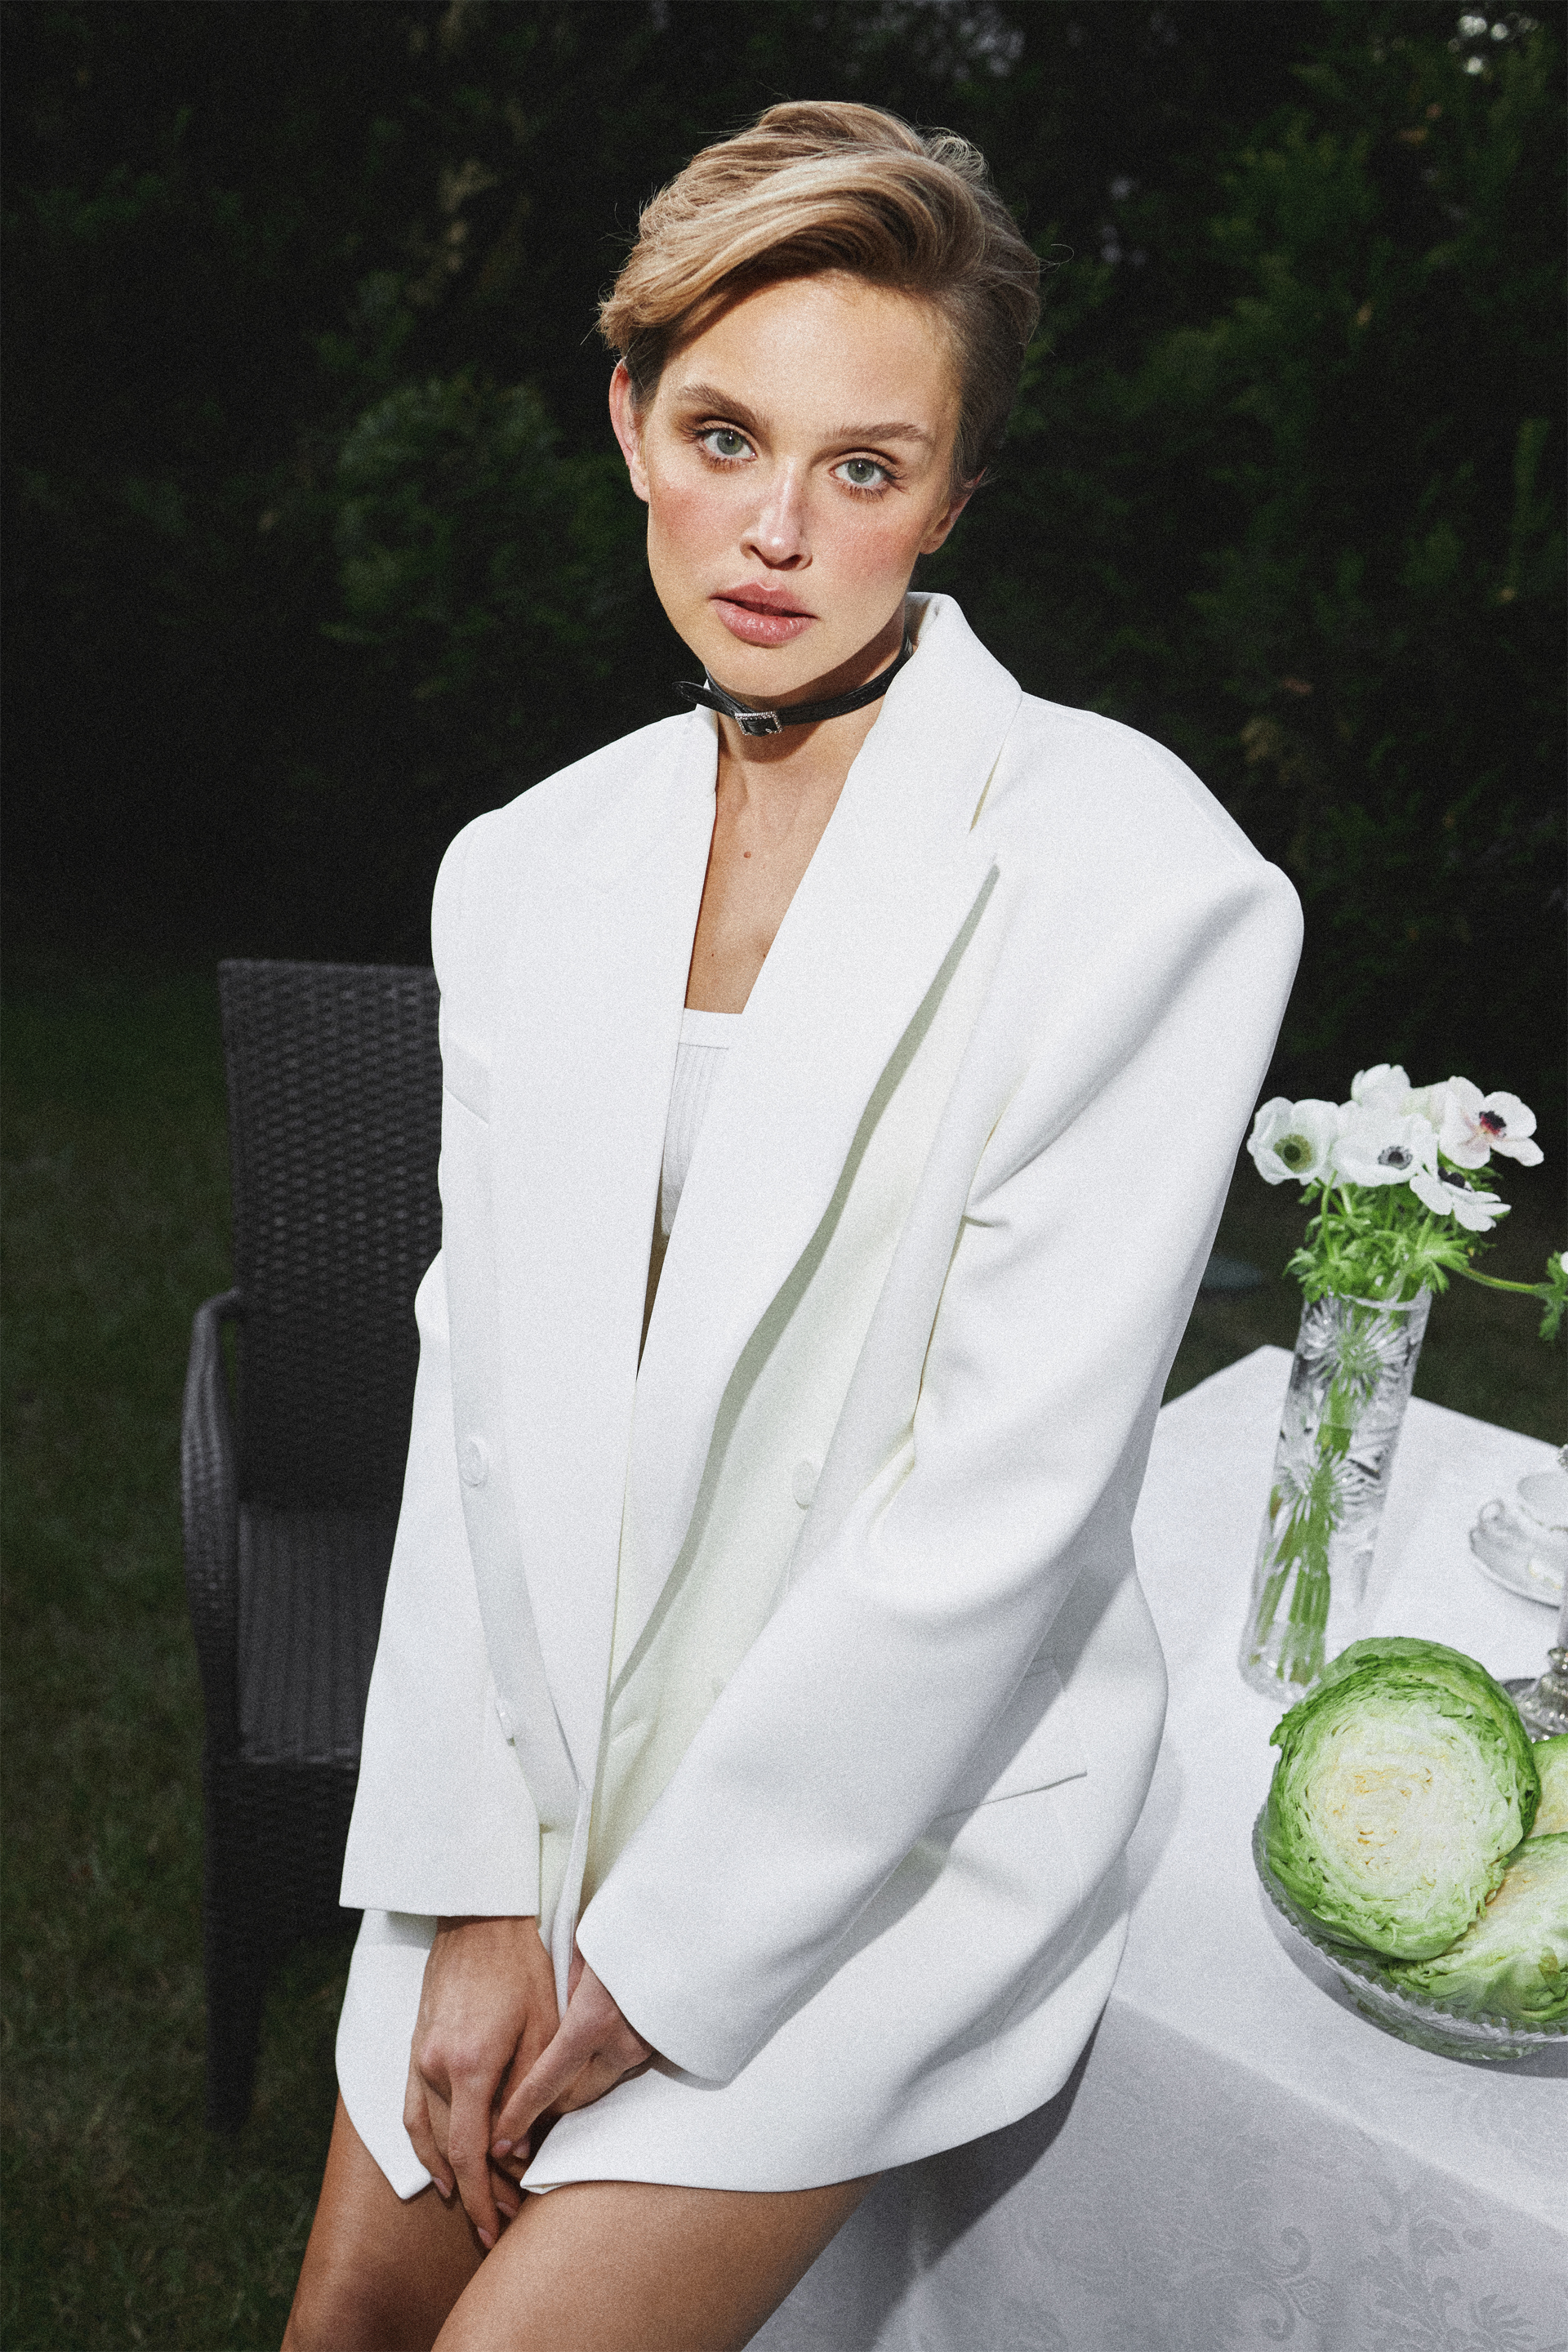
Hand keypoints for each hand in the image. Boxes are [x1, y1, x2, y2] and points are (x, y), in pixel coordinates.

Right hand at [403, 1914, 557, 2247]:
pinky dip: (423, 2144)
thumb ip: (528, 2093)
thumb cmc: (521, 1968)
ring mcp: (419, 2058)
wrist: (480, 1919)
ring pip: (427, 2136)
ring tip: (477, 2201)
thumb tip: (515, 2150)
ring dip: (450, 2175)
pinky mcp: (415, 2048)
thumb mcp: (542, 2028)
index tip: (498, 2228)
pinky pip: (411, 2110)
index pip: (470, 2153)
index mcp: (471, 2065)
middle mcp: (436, 2068)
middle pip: (449, 2152)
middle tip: (503, 2221)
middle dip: (476, 2193)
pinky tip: (440, 2165)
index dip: (483, 2198)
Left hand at [490, 1945, 653, 2161]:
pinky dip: (600, 2069)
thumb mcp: (585, 1948)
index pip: (545, 2083)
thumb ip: (566, 1988)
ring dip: (575, 2089)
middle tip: (521, 2113)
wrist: (695, 1922)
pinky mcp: (662, 2042)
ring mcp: (646, 2047)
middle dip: (547, 2110)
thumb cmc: (634, 1924)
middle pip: (573, 2099)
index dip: (518, 2116)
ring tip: (551, 2086)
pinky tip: (589, 2055)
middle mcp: (621, 2044)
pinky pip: (622, 2066)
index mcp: (592, 2021)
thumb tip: (557, 2014)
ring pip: (600, 2085)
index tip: (499, 2141)